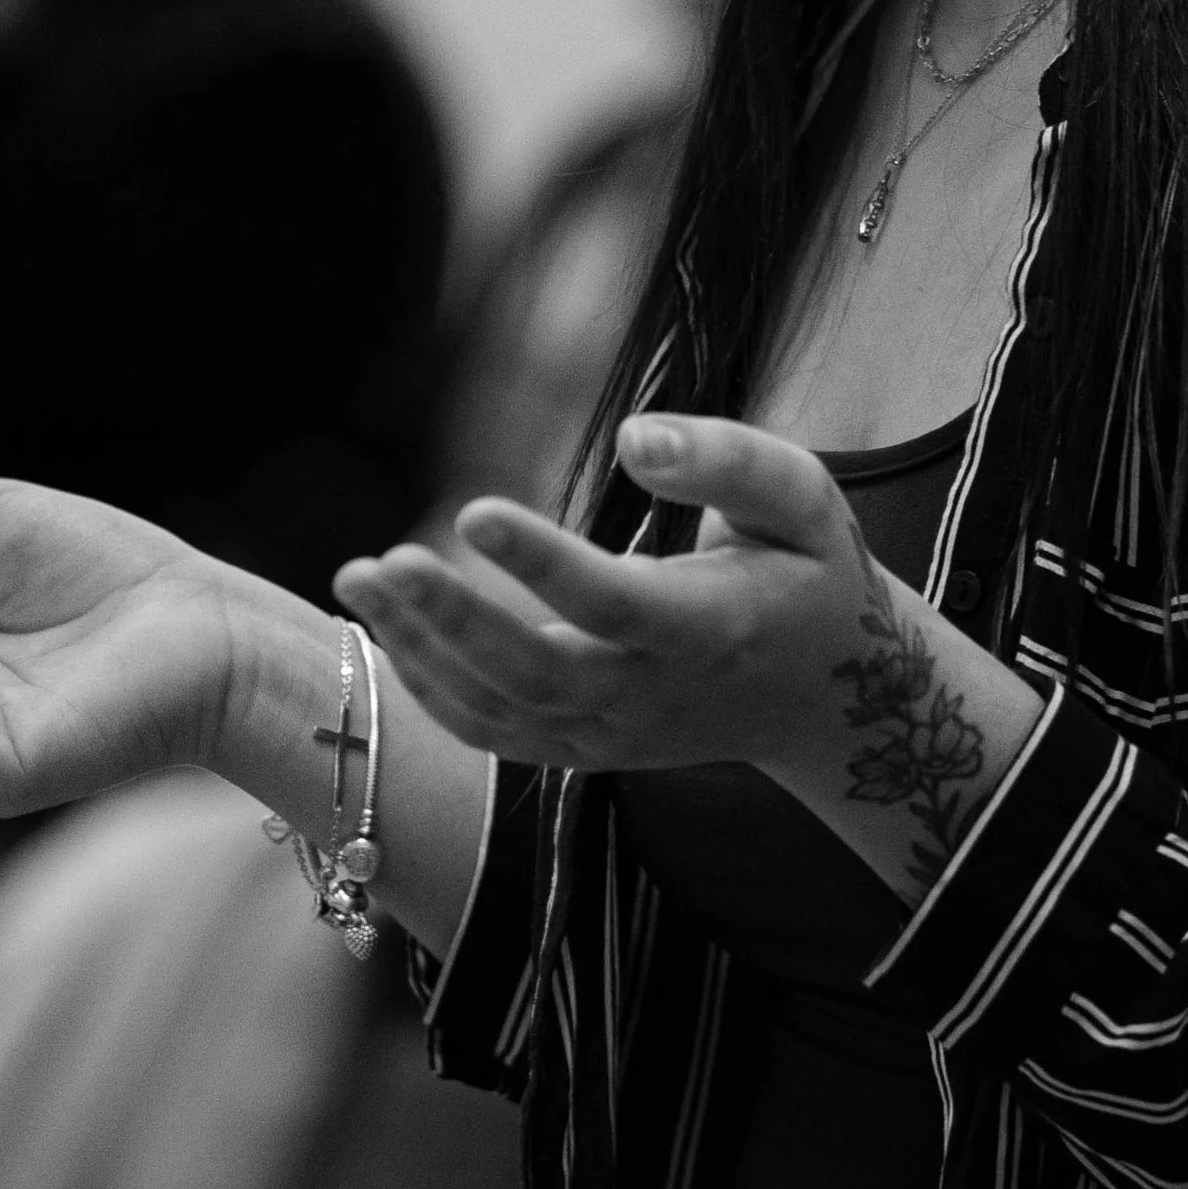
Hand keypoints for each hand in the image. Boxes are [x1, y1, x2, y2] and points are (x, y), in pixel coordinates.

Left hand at [346, 413, 867, 776]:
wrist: (832, 701)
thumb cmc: (810, 573)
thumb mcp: (806, 498)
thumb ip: (727, 461)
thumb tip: (633, 437)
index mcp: (710, 629)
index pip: (612, 603)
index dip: (541, 563)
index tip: (474, 508)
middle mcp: (654, 695)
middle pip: (535, 671)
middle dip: (450, 620)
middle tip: (380, 562)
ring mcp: (614, 734)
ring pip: (499, 711)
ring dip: (419, 650)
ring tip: (355, 579)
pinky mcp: (586, 751)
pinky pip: (494, 734)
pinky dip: (431, 690)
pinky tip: (385, 629)